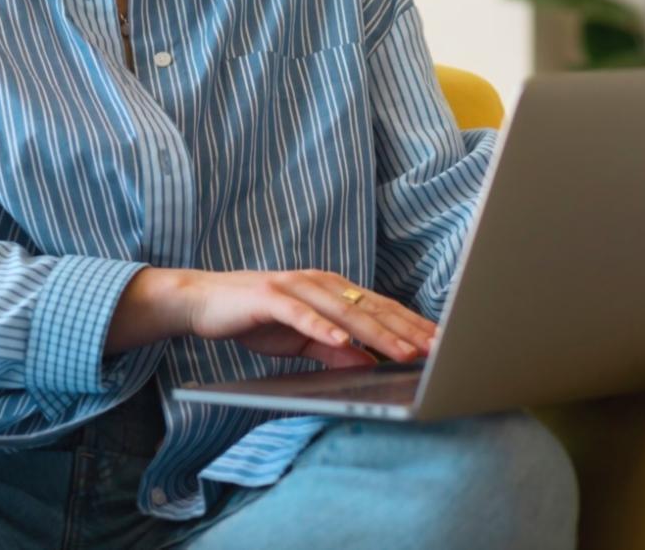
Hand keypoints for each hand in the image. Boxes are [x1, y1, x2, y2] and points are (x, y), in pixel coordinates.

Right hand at [179, 268, 438, 369]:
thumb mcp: (301, 340)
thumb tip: (370, 363)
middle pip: (370, 308)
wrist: (203, 301)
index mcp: (331, 290)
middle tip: (437, 349)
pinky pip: (300, 314)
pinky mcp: (269, 296)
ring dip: (375, 332)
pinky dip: (322, 327)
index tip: (441, 343)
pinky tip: (341, 340)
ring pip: (343, 311)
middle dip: (407, 330)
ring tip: (402, 351)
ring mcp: (295, 287)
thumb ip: (334, 349)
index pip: (380, 308)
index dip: (411, 325)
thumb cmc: (255, 318)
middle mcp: (318, 282)